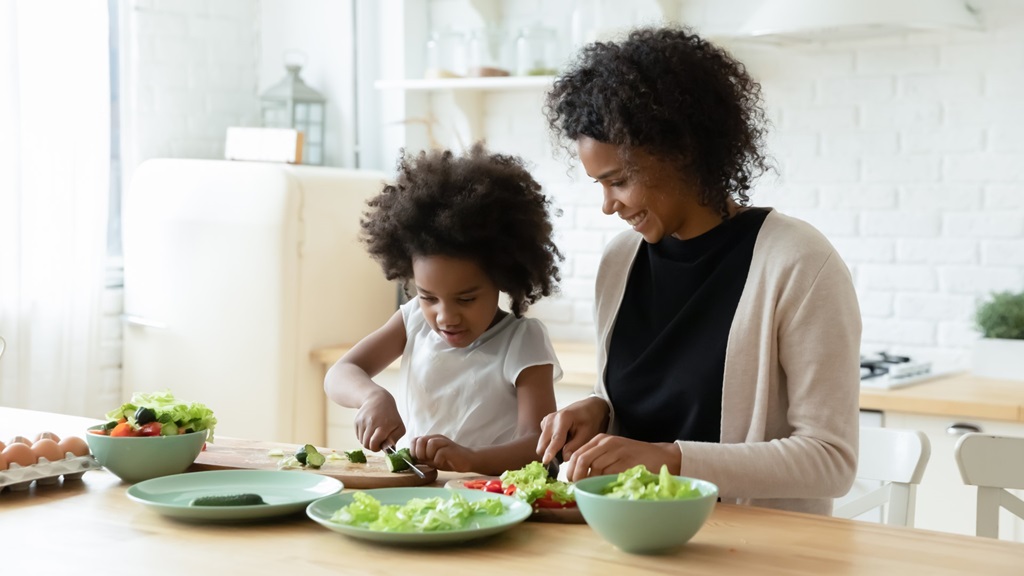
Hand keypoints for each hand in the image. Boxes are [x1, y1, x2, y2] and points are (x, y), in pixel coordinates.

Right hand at [354, 388, 404, 451]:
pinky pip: (358, 436)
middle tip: (377, 441)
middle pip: (366, 444)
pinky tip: (369, 428)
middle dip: (372, 446)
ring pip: (361, 441)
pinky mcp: (356, 421)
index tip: (381, 445)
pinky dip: (363, 436)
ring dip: (367, 441)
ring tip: (374, 433)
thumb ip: (394, 440)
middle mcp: (372, 422)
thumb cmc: (391, 416)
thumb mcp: (399, 427)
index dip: (377, 448)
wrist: (377, 399)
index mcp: (384, 425)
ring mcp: (363, 421)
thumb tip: (387, 450)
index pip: (374, 444)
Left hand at [409, 435, 475, 472]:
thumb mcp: (432, 460)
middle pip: (420, 440)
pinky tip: (441, 463)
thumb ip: (423, 458)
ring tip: (434, 461)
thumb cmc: (449, 460)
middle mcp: (437, 438)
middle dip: (419, 453)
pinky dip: (438, 460)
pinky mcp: (451, 449)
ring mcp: (444, 442)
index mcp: (431, 439)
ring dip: (429, 455)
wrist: (468, 460)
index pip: (415, 440)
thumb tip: (411, 459)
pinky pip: (440, 452)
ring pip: (430, 443)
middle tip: (425, 460)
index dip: (413, 450)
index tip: (417, 459)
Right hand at [536, 396, 609, 464]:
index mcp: (563, 418)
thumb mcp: (587, 433)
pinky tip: (563, 440)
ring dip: (551, 449)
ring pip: (542, 443)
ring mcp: (546, 420)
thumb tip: (564, 458)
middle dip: (550, 453)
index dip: (550, 451)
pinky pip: (544, 439)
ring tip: (566, 446)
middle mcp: (551, 418)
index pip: (556, 439)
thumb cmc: (590, 420)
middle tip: (564, 457)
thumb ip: (575, 446)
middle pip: (543, 443)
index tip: (545, 461)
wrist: (588, 407)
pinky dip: (551, 444)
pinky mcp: (544, 424)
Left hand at [563, 434, 680, 481]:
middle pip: (582, 460)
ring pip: (594, 468)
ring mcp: (617, 451)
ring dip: (590, 481)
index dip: (571, 469)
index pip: (577, 454)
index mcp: (600, 440)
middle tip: (578, 487)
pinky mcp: (625, 461)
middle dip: (576, 476)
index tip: (571, 481)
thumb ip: (596, 458)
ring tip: (593, 488)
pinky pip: (608, 474)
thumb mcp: (611, 452)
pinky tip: (606, 486)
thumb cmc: (633, 456)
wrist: (659, 455)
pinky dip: (603, 482)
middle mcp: (606, 443)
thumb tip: (576, 476)